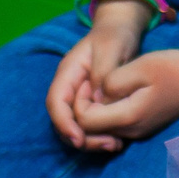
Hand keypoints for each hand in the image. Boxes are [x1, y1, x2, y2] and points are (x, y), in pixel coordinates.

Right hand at [47, 4, 151, 150]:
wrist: (122, 32)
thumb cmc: (115, 36)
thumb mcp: (111, 48)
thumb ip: (104, 72)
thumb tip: (100, 101)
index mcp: (68, 73)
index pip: (56, 102)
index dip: (64, 123)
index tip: (78, 138)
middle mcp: (70, 89)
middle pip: (64, 121)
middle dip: (80, 137)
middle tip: (105, 146)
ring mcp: (80, 98)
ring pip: (77, 126)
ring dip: (92, 140)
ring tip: (114, 145)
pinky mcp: (93, 105)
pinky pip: (91, 125)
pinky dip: (101, 135)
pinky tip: (119, 140)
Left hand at [72, 46, 178, 142]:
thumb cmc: (174, 69)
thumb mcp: (140, 67)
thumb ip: (112, 81)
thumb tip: (97, 94)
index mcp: (128, 117)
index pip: (84, 121)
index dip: (79, 101)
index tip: (88, 80)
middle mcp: (131, 131)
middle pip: (91, 129)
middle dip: (84, 107)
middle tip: (93, 82)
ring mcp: (138, 132)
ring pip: (102, 129)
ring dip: (96, 110)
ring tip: (104, 85)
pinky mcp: (144, 127)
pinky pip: (115, 125)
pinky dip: (108, 112)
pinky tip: (117, 92)